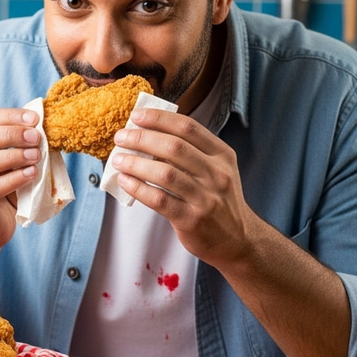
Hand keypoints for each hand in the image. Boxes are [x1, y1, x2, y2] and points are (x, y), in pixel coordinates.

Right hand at [0, 108, 40, 251]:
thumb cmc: (3, 189)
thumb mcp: (11, 163)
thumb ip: (20, 145)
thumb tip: (43, 127)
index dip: (10, 116)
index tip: (35, 118)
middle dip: (10, 134)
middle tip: (36, 137)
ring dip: (12, 157)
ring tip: (35, 156)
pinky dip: (13, 179)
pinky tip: (31, 174)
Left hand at [111, 108, 252, 268]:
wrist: (238, 240)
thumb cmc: (218, 201)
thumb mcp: (217, 171)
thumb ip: (191, 154)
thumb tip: (148, 136)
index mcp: (222, 155)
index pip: (188, 128)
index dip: (159, 119)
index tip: (136, 116)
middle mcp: (216, 174)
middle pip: (174, 147)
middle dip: (142, 138)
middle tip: (121, 137)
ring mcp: (206, 198)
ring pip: (165, 173)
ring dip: (136, 163)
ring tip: (118, 160)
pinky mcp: (192, 219)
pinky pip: (159, 199)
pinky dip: (138, 188)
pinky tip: (125, 181)